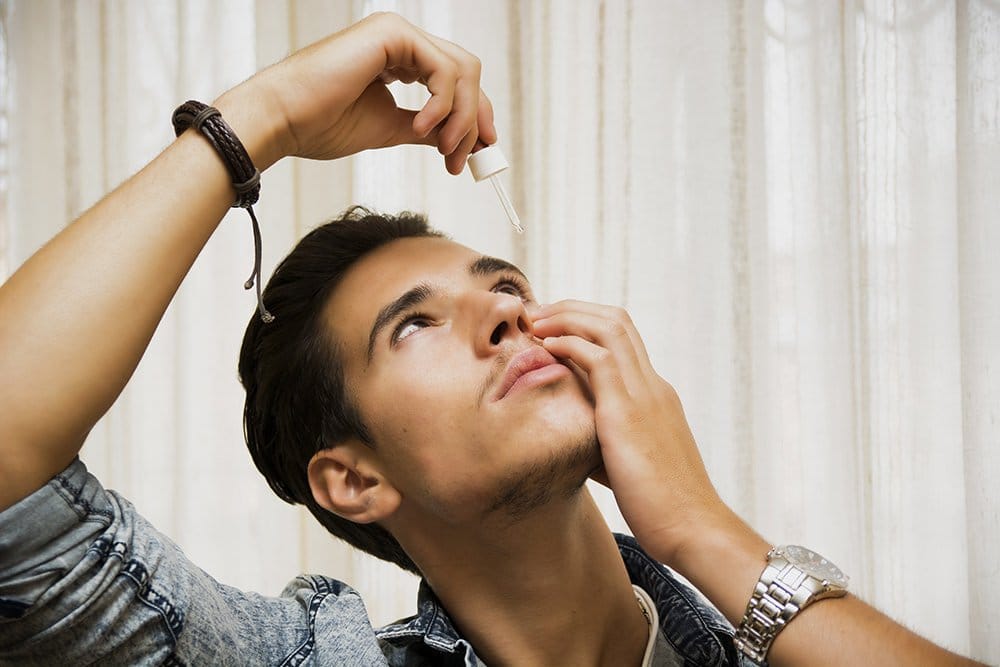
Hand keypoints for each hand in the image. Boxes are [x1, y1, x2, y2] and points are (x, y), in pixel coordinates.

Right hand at [219, 12, 495, 173]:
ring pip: (462, 71)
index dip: (476, 116)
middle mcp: (402, 42)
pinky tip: (422, 128)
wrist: (285, 121)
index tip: (484, 152)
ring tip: (443, 150)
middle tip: (467, 158)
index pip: (456, 83)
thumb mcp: (390, 129)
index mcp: (400, 61)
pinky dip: (442, 104)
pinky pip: (443, 69)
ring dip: (461, 117)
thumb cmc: (321, 124)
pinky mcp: (393, 34)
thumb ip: (424, 130)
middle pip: (467, 74)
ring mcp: (398, 34)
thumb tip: (455, 140)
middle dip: (475, 119)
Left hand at [531, 300, 729, 563]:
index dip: (585, 324)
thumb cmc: (661, 508)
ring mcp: (645, 395)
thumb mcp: (626, 464)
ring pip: (609, 328)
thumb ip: (601, 443)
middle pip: (617, 321)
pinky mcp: (630, 413)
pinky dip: (569, 344)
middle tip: (537, 314)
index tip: (551, 327)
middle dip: (572, 309)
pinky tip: (546, 347)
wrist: (694, 530)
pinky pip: (600, 359)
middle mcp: (653, 386)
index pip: (622, 339)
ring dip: (567, 317)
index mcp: (655, 396)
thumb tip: (572, 440)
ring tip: (536, 321)